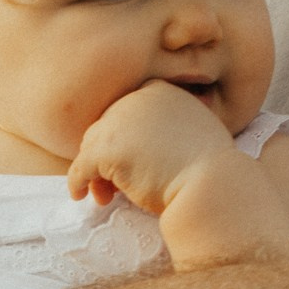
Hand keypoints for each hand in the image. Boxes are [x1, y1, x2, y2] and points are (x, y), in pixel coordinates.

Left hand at [67, 80, 235, 212]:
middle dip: (106, 155)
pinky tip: (79, 196)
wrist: (211, 185)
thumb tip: (146, 145)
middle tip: (113, 185)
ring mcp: (120, 122)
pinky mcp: (108, 150)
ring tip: (105, 196)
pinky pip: (81, 167)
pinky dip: (78, 182)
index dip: (122, 135)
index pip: (127, 110)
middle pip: (106, 126)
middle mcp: (136, 99)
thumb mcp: (194, 131)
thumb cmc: (209, 168)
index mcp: (160, 92)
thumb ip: (169, 126)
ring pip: (91, 146)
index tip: (129, 158)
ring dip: (95, 171)